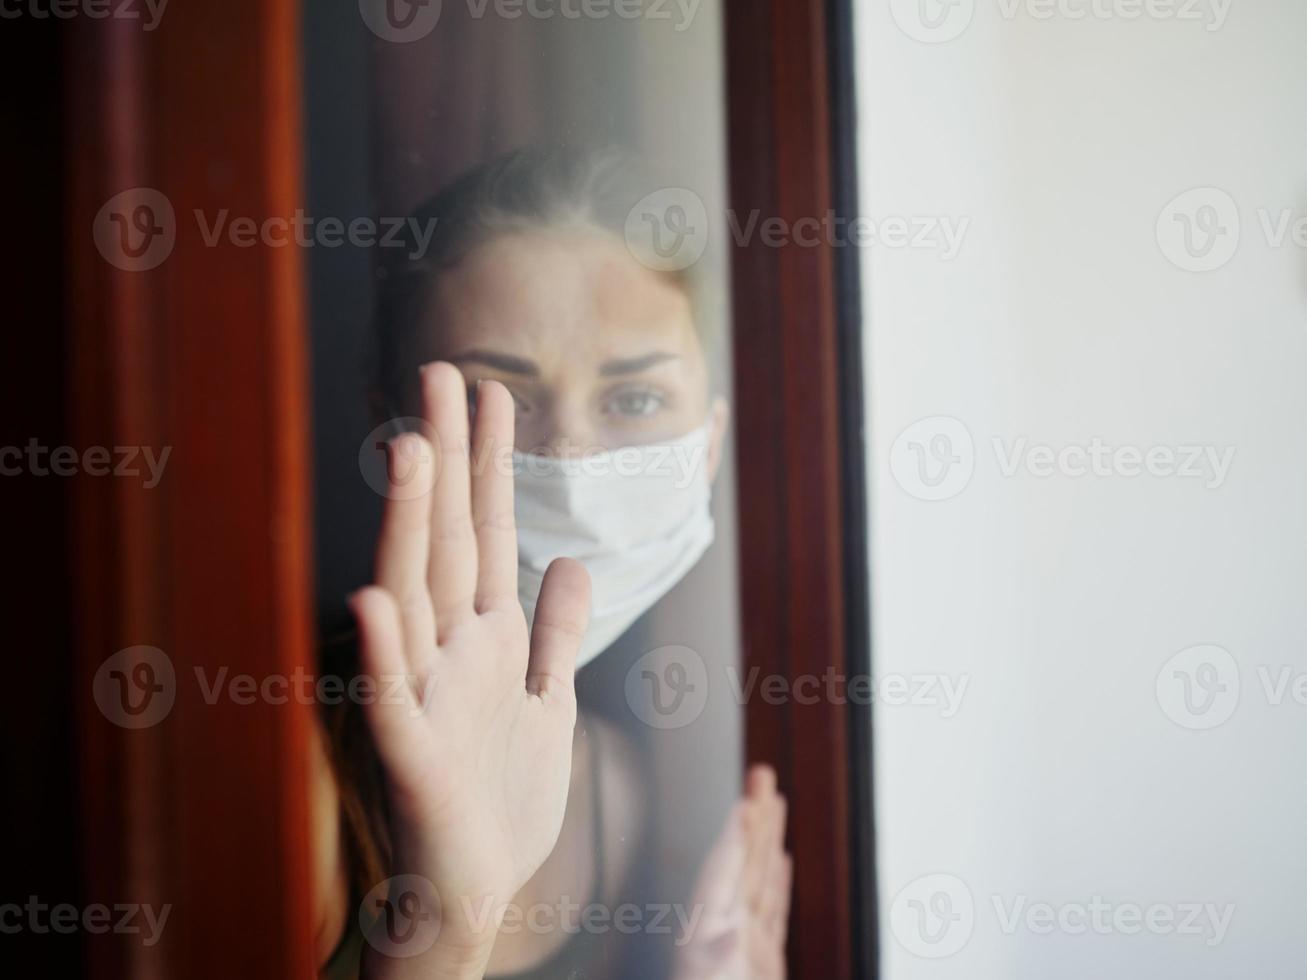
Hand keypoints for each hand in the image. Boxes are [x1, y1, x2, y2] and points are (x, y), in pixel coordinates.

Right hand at [350, 364, 590, 975]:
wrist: (473, 888)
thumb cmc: (502, 798)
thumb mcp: (548, 701)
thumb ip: (553, 633)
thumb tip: (569, 563)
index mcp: (486, 637)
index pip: (487, 532)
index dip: (490, 466)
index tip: (490, 395)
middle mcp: (451, 651)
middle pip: (448, 540)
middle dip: (449, 461)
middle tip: (441, 376)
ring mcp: (428, 696)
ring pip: (415, 598)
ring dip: (409, 529)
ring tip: (408, 455)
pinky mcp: (413, 754)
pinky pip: (394, 699)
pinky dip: (386, 654)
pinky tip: (372, 601)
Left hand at [673, 765, 791, 979]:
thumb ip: (720, 961)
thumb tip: (730, 936)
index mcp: (709, 932)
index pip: (725, 869)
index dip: (736, 833)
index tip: (747, 796)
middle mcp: (726, 930)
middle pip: (743, 861)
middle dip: (754, 818)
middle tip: (763, 772)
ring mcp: (745, 945)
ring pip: (759, 881)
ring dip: (767, 840)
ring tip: (776, 803)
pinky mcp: (763, 963)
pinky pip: (772, 912)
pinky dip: (777, 881)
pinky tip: (781, 860)